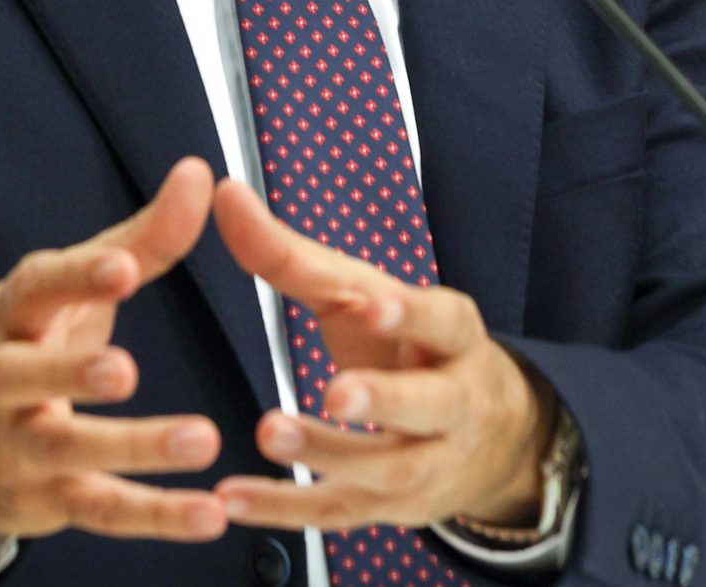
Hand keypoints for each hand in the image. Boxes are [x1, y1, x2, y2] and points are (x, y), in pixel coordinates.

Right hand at [0, 158, 230, 549]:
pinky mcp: (48, 500)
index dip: (76, 278)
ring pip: (69, 451)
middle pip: (25, 377)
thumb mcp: (74, 287)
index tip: (124, 267)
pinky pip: (102, 511)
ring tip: (203, 440)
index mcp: (16, 314)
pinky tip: (208, 514)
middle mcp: (4, 380)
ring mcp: (21, 445)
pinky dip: (155, 516)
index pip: (38, 289)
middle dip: (71, 374)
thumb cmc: (30, 340)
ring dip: (135, 448)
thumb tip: (201, 173)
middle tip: (124, 369)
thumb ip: (143, 237)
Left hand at [208, 177, 556, 533]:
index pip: (439, 319)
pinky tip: (233, 498)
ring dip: (331, 455)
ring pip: (390, 468)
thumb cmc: (405, 345)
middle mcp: (454, 401)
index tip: (369, 306)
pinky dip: (285, 508)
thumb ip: (291, 253)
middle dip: (385, 399)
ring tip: (269, 433)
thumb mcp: (364, 295)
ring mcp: (429, 461)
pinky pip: (341, 514)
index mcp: (451, 333)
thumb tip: (224, 192)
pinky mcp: (392, 508)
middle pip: (430, 404)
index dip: (408, 314)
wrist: (481, 437)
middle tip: (335, 391)